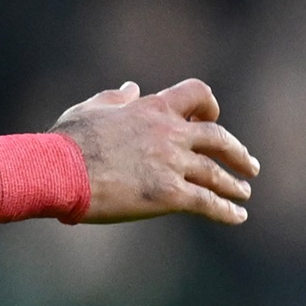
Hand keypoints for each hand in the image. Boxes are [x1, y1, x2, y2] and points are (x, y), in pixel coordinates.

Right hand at [55, 78, 257, 224]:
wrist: (58, 172)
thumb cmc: (66, 143)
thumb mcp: (89, 110)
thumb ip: (114, 99)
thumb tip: (131, 88)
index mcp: (152, 109)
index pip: (196, 94)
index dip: (207, 106)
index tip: (211, 116)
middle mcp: (170, 134)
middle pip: (218, 138)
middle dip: (236, 152)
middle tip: (247, 164)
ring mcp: (173, 165)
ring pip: (216, 173)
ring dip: (233, 184)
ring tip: (244, 193)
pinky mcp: (170, 196)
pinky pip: (208, 203)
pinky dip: (226, 210)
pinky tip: (238, 217)